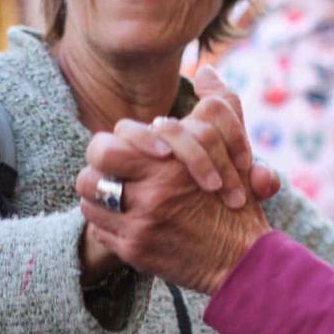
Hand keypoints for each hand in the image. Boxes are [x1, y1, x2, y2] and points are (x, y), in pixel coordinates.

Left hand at [78, 94, 273, 293]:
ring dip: (100, 193)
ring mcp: (141, 222)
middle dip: (100, 164)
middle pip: (93, 163)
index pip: (114, 138)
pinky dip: (108, 223)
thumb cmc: (236, 203)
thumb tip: (208, 71)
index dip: (120, 142)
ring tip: (118, 195)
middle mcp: (154, 191)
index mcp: (173, 163)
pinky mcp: (134, 250)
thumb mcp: (237, 151)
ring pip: (90, 195)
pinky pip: (97, 228)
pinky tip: (127, 222)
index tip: (136, 152)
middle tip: (115, 171)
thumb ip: (222, 107)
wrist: (243, 262)